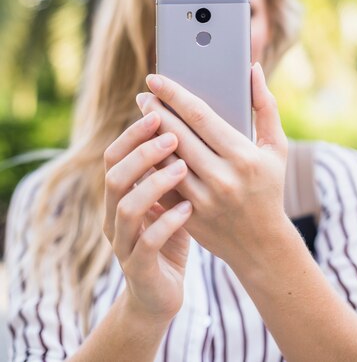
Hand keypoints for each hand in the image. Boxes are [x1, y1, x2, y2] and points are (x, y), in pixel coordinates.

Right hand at [102, 111, 192, 321]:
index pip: (114, 155)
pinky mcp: (138, 269)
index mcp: (120, 195)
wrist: (160, 294)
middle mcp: (114, 216)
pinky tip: (189, 208)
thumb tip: (193, 124)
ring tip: (183, 167)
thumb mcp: (170, 197)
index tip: (157, 111)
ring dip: (154, 183)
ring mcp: (123, 244)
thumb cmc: (171, 235)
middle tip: (172, 136)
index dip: (132, 133)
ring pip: (127, 208)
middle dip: (142, 153)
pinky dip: (167, 222)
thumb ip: (173, 167)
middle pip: (114, 176)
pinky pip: (147, 243)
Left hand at [136, 62, 287, 267]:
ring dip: (148, 137)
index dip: (174, 94)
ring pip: (164, 160)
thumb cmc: (269, 187)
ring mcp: (203, 200)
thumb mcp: (276, 148)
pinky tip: (144, 149)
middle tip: (144, 95)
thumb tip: (253, 68)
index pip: (200, 116)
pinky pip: (162, 185)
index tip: (156, 79)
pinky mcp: (188, 217)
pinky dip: (151, 165)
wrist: (262, 245)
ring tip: (143, 118)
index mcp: (243, 156)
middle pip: (176, 135)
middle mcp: (222, 178)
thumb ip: (265, 106)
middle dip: (155, 111)